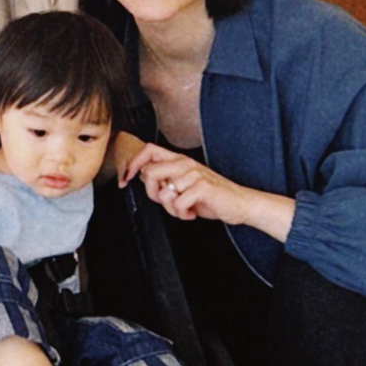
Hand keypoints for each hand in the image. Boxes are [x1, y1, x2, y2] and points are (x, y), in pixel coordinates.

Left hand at [124, 143, 292, 237]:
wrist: (239, 203)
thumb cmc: (211, 196)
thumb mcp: (184, 186)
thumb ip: (165, 180)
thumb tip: (143, 178)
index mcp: (179, 160)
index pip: (148, 150)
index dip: (133, 163)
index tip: (125, 179)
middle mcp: (185, 163)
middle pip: (150, 173)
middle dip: (153, 194)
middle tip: (168, 202)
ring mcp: (194, 174)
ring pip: (165, 193)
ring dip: (172, 209)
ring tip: (186, 209)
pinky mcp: (202, 187)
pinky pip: (178, 204)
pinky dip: (183, 214)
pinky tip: (193, 212)